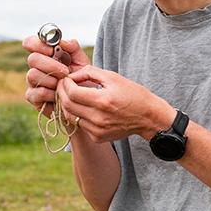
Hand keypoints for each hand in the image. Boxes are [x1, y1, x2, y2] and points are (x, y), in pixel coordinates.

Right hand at [22, 35, 90, 116]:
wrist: (85, 102)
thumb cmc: (82, 79)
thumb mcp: (82, 61)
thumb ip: (73, 48)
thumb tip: (62, 42)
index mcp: (45, 54)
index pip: (30, 43)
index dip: (38, 44)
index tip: (53, 50)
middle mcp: (36, 67)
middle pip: (32, 59)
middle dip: (51, 65)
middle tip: (66, 71)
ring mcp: (33, 82)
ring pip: (33, 75)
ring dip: (52, 79)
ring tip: (65, 84)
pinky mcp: (34, 98)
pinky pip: (37, 92)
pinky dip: (51, 93)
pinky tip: (60, 95)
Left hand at [56, 66, 173, 142]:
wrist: (148, 118)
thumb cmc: (133, 94)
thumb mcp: (114, 77)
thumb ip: (90, 72)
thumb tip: (72, 75)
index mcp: (103, 100)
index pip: (72, 92)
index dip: (65, 84)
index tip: (66, 78)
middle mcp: (98, 118)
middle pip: (67, 105)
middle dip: (61, 93)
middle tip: (63, 86)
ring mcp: (97, 130)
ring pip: (70, 117)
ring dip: (66, 105)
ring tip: (70, 96)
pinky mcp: (98, 137)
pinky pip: (80, 125)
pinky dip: (77, 115)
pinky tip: (82, 107)